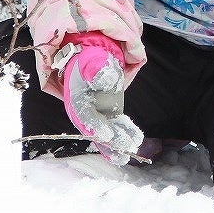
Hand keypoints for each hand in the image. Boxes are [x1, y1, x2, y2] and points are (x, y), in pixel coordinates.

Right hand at [58, 32, 142, 164]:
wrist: (94, 64)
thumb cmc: (91, 62)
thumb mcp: (92, 62)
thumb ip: (98, 69)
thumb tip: (106, 78)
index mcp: (76, 100)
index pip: (85, 116)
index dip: (95, 125)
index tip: (106, 134)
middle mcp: (85, 113)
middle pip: (97, 130)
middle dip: (110, 141)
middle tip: (124, 148)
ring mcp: (98, 116)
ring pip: (107, 134)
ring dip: (118, 144)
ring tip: (131, 151)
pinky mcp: (110, 116)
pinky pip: (117, 127)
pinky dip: (125, 134)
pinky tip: (136, 140)